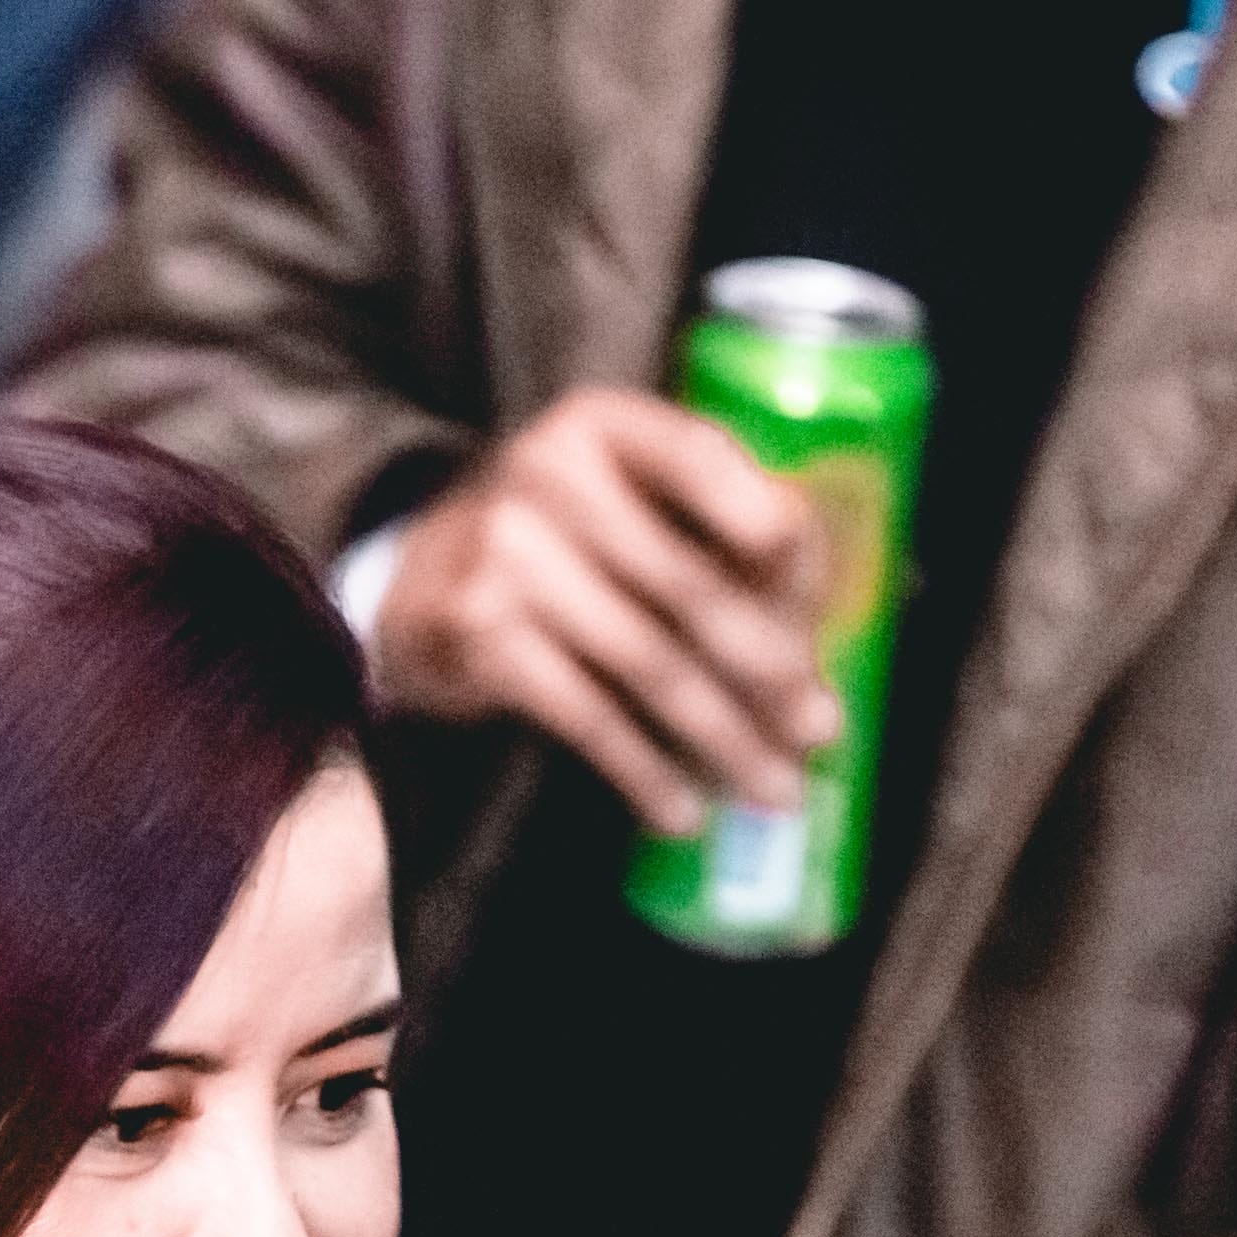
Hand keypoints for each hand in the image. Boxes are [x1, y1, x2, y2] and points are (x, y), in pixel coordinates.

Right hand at [366, 386, 834, 832]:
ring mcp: (505, 551)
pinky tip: (681, 810)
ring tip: (772, 787)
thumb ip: (723, 534)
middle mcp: (548, 473)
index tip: (808, 582)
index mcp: (604, 426)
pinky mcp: (477, 631)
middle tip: (817, 731)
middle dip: (766, 669)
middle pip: (686, 583)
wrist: (419, 578)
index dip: (760, 517)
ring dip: (722, 735)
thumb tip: (808, 630)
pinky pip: (585, 713)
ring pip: (645, 660)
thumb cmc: (567, 543)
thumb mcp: (631, 503)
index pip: (697, 459)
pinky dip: (642, 770)